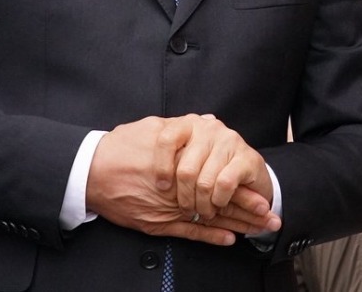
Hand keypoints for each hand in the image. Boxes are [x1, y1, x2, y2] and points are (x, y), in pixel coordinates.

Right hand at [88, 117, 267, 245]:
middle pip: (221, 201)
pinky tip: (229, 239)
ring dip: (236, 225)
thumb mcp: (154, 129)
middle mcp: (180, 188)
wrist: (90, 171)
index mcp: (183, 163)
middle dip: (248, 210)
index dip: (243, 188)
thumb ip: (181, 131)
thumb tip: (204, 123)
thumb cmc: (120, 148)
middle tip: (272, 217)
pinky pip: (189, 233)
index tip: (264, 193)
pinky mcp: (157, 223)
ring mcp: (170, 208)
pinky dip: (210, 237)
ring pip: (210, 219)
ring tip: (260, 230)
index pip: (221, 177)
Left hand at [155, 114, 277, 232]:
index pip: (166, 139)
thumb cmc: (208, 167)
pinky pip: (224, 185)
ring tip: (203, 211)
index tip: (161, 188)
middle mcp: (209, 128)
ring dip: (202, 205)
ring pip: (204, 181)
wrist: (250, 173)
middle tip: (187, 210)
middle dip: (184, 197)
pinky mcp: (247, 157)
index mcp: (189, 123)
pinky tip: (218, 204)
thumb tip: (134, 153)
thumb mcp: (184, 157)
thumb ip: (165, 154)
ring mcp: (230, 141)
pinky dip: (218, 201)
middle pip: (185, 169)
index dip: (161, 167)